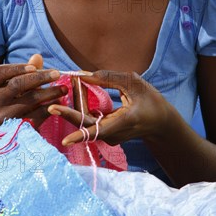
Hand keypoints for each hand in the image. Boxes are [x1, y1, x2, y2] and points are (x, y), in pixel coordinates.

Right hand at [0, 54, 67, 126]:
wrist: (10, 122)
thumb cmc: (16, 93)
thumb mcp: (17, 79)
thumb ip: (28, 69)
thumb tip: (37, 57)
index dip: (16, 68)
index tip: (33, 68)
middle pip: (17, 85)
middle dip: (40, 78)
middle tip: (57, 74)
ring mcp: (4, 115)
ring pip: (30, 100)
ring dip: (50, 93)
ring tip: (64, 88)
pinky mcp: (16, 127)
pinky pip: (36, 116)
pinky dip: (49, 108)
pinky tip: (59, 102)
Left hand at [47, 70, 169, 145]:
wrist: (160, 122)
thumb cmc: (149, 99)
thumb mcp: (133, 82)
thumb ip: (108, 78)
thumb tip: (83, 75)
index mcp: (123, 122)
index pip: (98, 132)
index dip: (80, 135)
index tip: (65, 140)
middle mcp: (114, 134)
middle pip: (85, 125)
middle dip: (69, 110)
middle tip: (55, 99)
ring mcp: (109, 135)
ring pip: (85, 121)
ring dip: (77, 102)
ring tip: (73, 81)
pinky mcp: (105, 133)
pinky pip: (89, 120)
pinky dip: (82, 105)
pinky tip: (79, 89)